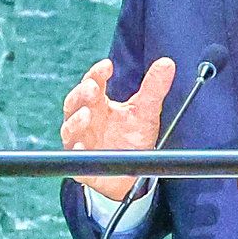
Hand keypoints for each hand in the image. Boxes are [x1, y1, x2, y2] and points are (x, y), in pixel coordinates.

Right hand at [61, 57, 174, 200]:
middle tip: (94, 88)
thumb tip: (168, 63)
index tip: (107, 66)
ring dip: (76, 121)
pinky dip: (76, 150)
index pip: (93, 83)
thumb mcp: (146, 111)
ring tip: (87, 114)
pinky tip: (82, 145)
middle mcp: (85, 120)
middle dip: (82, 94)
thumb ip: (154, 88)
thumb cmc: (132, 139)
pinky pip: (74, 156)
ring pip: (70, 128)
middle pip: (75, 102)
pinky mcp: (81, 163)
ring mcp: (80, 141)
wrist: (131, 175)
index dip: (97, 73)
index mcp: (98, 104)